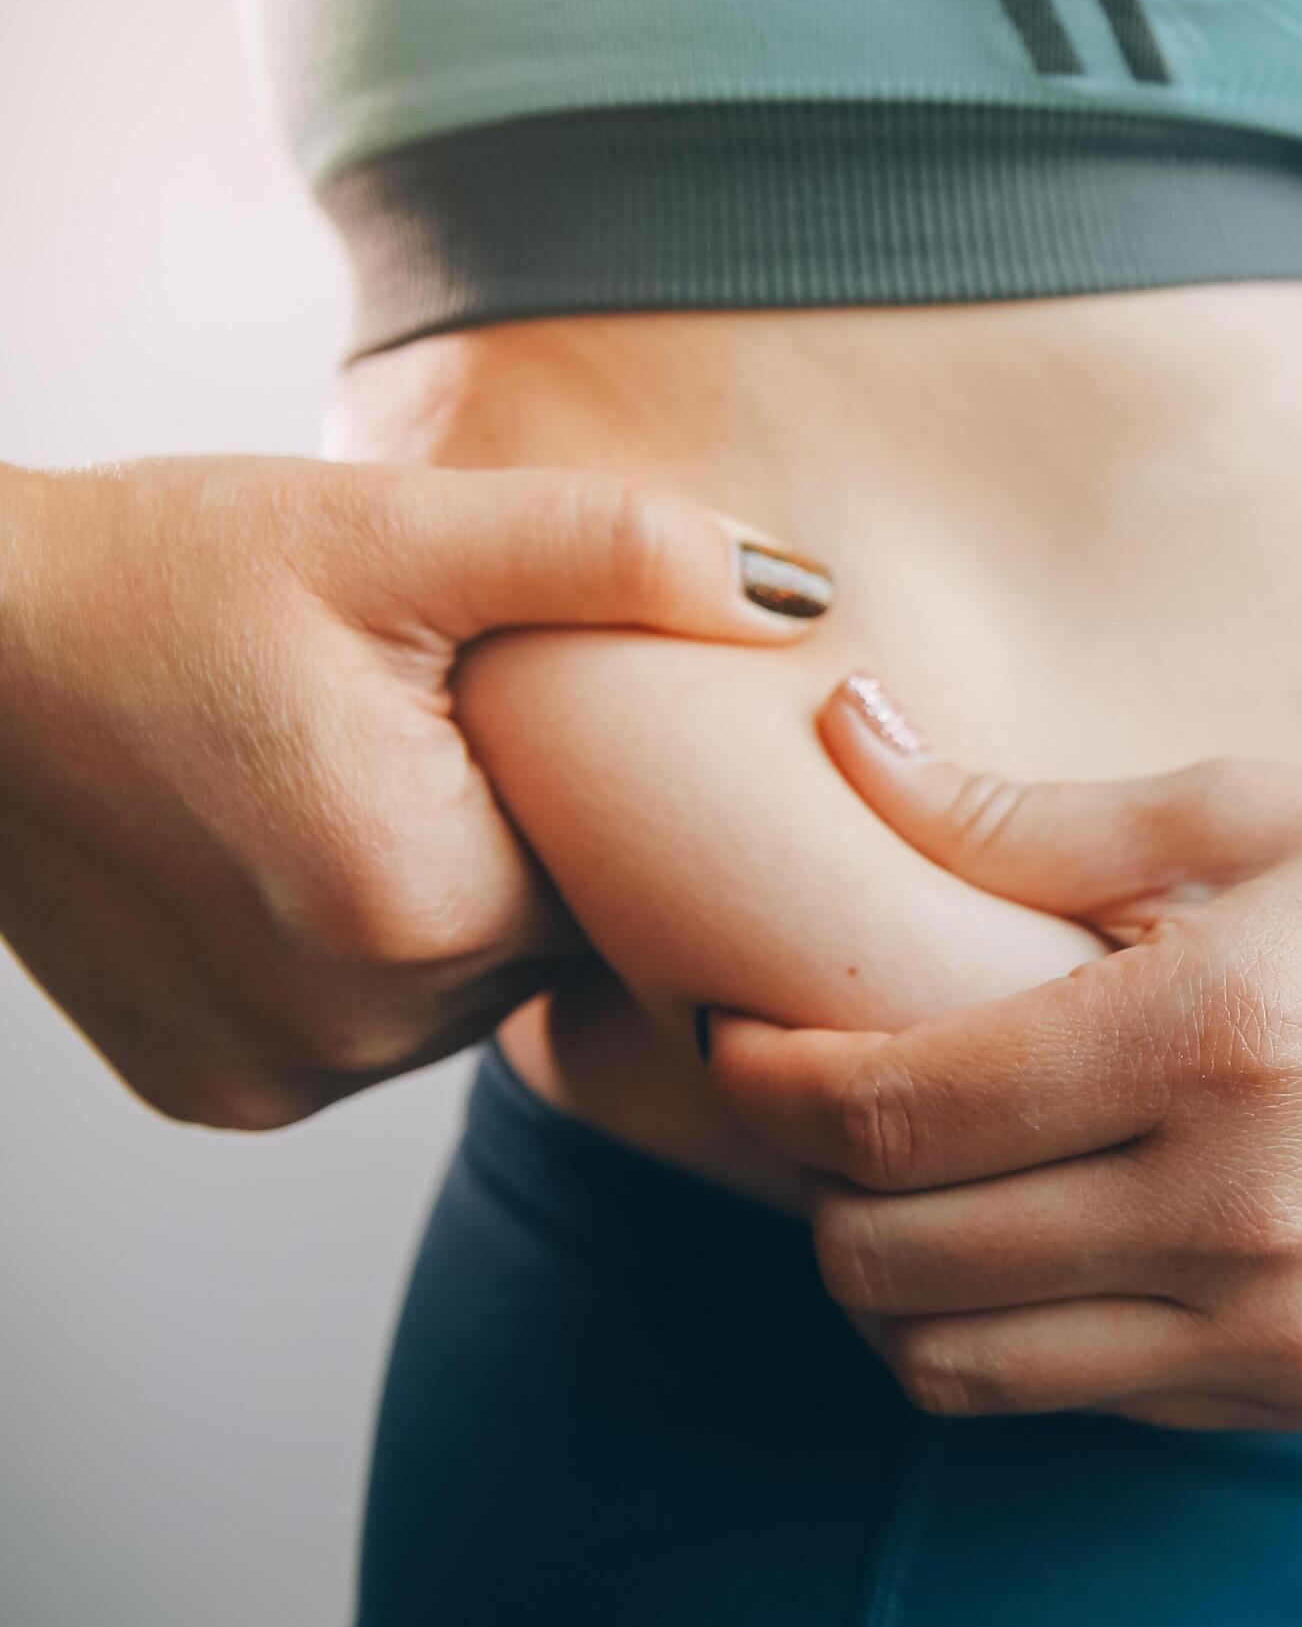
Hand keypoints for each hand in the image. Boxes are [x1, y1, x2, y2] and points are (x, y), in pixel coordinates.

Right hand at [0, 455, 834, 1129]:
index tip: (532, 700)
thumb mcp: (398, 532)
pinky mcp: (220, 1095)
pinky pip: (365, 1027)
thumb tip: (807, 596)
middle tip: (436, 722)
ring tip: (356, 773)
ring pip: (463, 987)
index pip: (626, 866)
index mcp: (422, 908)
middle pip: (548, 935)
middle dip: (525, 836)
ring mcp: (281, 1079)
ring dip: (448, 895)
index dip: (604, 779)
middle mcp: (356, 1031)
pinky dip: (358, 949)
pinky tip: (293, 848)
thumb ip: (616, 553)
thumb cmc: (168, 569)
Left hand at [705, 674, 1301, 1431]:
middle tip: (819, 1101)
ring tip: (919, 1180)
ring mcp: (1298, 1324)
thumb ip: (1013, 813)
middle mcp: (1256, 1208)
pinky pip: (1093, 1394)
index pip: (898, 1114)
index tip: (735, 1035)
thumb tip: (837, 737)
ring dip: (897, 1281)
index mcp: (1223, 1034)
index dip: (767, 1084)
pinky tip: (1066, 1223)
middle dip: (810, 1184)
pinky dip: (1032, 1325)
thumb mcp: (1237, 805)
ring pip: (967, 1369)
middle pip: (899, 1262)